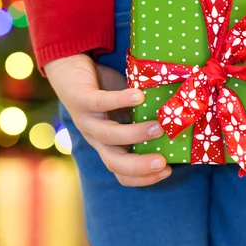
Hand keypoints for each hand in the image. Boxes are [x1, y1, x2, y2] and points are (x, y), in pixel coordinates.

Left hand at [44, 54, 170, 186]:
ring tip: (159, 127)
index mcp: (106, 144)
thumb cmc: (104, 90)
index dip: (143, 178)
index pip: (121, 172)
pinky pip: (101, 102)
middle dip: (139, 167)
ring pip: (109, 136)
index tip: (168, 170)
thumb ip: (143, 117)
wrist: (70, 67)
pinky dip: (120, 100)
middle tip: (163, 162)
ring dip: (135, 134)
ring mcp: (86, 120)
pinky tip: (139, 96)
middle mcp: (95, 137)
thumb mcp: (126, 110)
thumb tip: (176, 121)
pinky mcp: (81, 99)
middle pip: (113, 162)